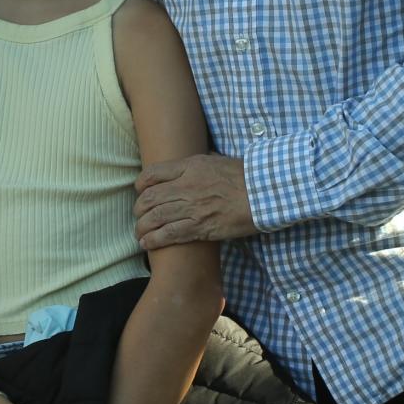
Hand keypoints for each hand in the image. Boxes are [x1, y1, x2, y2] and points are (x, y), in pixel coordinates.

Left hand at [135, 154, 255, 247]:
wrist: (265, 192)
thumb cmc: (246, 176)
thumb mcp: (218, 159)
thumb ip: (201, 163)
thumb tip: (194, 164)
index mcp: (190, 166)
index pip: (153, 174)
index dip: (141, 184)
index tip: (139, 191)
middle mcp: (186, 186)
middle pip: (149, 198)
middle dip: (139, 209)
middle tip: (139, 215)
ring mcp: (192, 207)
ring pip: (155, 217)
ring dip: (142, 227)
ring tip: (139, 233)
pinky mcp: (201, 227)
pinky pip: (170, 234)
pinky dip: (154, 240)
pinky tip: (147, 244)